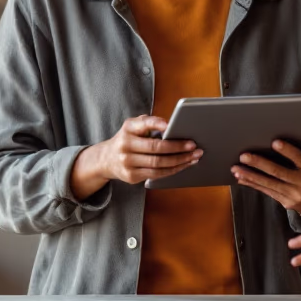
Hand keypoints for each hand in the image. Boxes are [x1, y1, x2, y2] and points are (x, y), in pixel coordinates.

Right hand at [70, 116, 200, 197]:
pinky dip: (172, 170)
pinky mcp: (132, 176)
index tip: (171, 125)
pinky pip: (156, 174)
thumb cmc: (127, 139)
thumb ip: (148, 123)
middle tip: (194, 146)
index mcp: (128, 128)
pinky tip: (183, 165)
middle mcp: (125, 145)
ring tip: (194, 157)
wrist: (106, 160)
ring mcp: (127, 163)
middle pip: (156, 148)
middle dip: (178, 147)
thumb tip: (171, 126)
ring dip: (180, 161)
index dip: (157, 124)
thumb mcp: (132, 127)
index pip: (143, 123)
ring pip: (158, 164)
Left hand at [231, 136, 300, 216]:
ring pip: (269, 184)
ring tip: (236, 168)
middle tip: (244, 155)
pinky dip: (252, 184)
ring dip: (251, 176)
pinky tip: (241, 178)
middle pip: (279, 173)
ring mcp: (294, 196)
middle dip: (260, 164)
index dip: (289, 151)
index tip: (275, 142)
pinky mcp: (286, 203)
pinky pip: (267, 192)